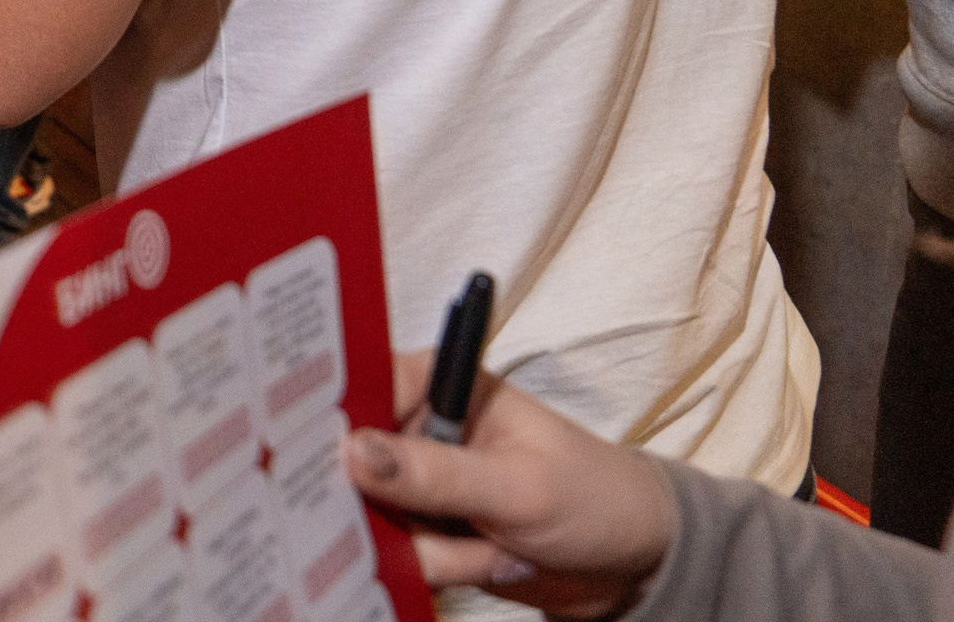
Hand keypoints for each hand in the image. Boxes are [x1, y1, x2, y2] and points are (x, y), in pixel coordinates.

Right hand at [343, 351, 673, 618]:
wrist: (635, 567)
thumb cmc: (593, 500)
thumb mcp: (517, 486)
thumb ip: (435, 473)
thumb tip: (352, 452)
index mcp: (442, 384)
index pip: (362, 386)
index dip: (332, 419)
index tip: (317, 458)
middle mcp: (423, 427)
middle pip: (355, 462)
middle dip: (392, 506)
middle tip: (445, 522)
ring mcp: (423, 483)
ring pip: (378, 518)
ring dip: (435, 547)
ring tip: (496, 543)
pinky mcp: (429, 530)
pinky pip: (401, 554)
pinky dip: (441, 568)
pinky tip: (491, 560)